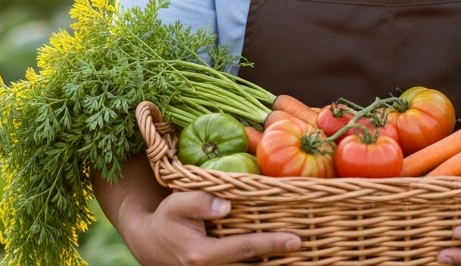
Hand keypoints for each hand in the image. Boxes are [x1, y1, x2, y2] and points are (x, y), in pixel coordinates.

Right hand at [119, 190, 300, 265]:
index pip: (244, 248)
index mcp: (202, 255)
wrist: (151, 245)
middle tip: (309, 246)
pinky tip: (281, 254)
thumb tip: (226, 204)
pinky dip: (263, 261)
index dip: (271, 244)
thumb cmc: (167, 220)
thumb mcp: (176, 204)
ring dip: (275, 263)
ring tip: (303, 253)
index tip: (296, 239)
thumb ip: (198, 201)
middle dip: (280, 259)